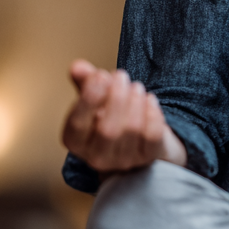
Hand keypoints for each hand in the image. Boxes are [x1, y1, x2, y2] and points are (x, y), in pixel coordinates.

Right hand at [61, 59, 186, 172]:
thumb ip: (84, 82)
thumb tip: (78, 67)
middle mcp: (96, 157)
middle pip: (108, 130)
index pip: (77, 125)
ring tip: (136, 86)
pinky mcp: (147, 157)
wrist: (137, 136)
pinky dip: (152, 112)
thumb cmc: (109, 114)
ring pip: (132, 130)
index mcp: (75, 142)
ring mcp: (124, 160)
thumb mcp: (94, 97)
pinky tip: (149, 99)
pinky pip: (152, 135)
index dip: (89, 99)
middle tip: (121, 75)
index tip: (99, 75)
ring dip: (136, 101)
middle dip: (117, 97)